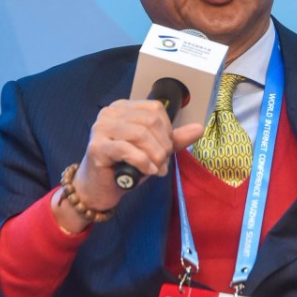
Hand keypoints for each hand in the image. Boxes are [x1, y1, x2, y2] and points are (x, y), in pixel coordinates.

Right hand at [53, 99, 202, 232]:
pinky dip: (143, 162)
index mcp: (123, 107)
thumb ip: (174, 139)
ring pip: (140, 134)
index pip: (155, 109)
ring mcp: (100, 129)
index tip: (166, 149)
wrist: (99, 188)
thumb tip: (199, 128)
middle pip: (149, 121)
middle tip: (163, 162)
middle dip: (163, 145)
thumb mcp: (153, 150)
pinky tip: (147, 171)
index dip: (168, 130)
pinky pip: (127, 150)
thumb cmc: (125, 166)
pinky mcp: (96, 147)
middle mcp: (109, 113)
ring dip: (155, 155)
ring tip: (157, 169)